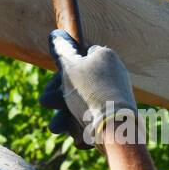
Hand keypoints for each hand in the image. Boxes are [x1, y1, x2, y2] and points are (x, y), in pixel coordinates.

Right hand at [38, 30, 136, 147]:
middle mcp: (115, 71)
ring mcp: (120, 91)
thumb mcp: (69, 68)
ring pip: (86, 100)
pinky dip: (84, 122)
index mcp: (106, 55)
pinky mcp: (121, 112)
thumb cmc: (89, 92)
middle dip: (60, 95)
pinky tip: (76, 134)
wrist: (115, 125)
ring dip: (67, 114)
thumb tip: (56, 35)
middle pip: (81, 80)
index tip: (56, 80)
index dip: (65, 67)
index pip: (82, 54)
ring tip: (56, 127)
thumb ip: (62, 52)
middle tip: (46, 103)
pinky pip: (97, 113)